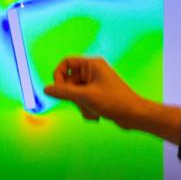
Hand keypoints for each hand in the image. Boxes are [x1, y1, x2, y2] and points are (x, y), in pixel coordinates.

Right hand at [44, 56, 180, 143]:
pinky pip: (83, 100)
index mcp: (92, 64)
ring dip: (80, 105)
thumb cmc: (114, 102)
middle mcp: (93, 71)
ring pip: (75, 93)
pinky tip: (96, 116)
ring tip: (92, 112)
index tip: (58, 90)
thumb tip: (46, 89)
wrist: (134, 114)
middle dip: (73, 97)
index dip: (58, 76)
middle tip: (81, 104)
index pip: (66, 63)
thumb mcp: (85, 97)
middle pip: (69, 81)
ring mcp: (95, 83)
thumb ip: (63, 92)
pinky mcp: (98, 94)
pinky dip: (86, 109)